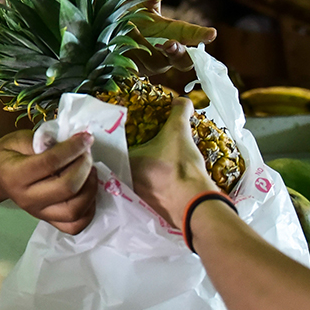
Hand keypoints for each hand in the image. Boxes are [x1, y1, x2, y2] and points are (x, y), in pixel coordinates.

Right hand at [0, 130, 96, 233]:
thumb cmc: (9, 155)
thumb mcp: (19, 139)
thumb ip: (44, 140)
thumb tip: (72, 142)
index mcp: (15, 175)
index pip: (51, 163)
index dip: (73, 148)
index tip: (85, 138)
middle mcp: (27, 199)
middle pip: (66, 188)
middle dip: (84, 167)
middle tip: (86, 153)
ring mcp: (39, 213)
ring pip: (74, 210)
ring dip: (90, 189)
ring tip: (90, 171)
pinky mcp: (49, 220)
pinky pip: (75, 225)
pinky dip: (88, 210)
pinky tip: (88, 191)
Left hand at [128, 96, 217, 224]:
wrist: (195, 203)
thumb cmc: (180, 166)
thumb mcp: (179, 131)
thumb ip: (179, 111)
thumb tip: (182, 100)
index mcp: (124, 162)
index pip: (114, 147)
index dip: (120, 139)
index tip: (127, 133)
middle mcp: (124, 181)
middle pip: (122, 163)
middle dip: (132, 156)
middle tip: (143, 145)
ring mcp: (136, 197)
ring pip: (135, 179)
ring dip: (143, 172)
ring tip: (154, 161)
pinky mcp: (150, 208)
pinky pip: (147, 193)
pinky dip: (153, 185)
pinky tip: (164, 178)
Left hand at [130, 0, 217, 74]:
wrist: (115, 44)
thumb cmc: (137, 26)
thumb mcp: (143, 11)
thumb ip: (150, 1)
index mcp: (176, 36)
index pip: (193, 37)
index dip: (202, 36)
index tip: (212, 33)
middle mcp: (168, 54)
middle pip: (184, 61)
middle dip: (178, 53)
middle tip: (170, 44)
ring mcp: (154, 66)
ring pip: (157, 63)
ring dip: (146, 46)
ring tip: (132, 29)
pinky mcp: (138, 72)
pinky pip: (138, 66)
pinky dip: (131, 52)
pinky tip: (124, 41)